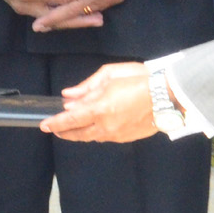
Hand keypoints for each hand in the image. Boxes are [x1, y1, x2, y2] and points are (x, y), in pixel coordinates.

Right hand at [0, 0, 96, 24]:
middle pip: (58, 9)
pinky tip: (74, 22)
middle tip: (101, 16)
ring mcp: (23, 8)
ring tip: (94, 21)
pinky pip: (45, 17)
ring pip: (53, 19)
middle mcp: (26, 3)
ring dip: (74, 21)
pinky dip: (60, 20)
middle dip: (81, 11)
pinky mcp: (23, 8)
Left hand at [39, 61, 157, 141]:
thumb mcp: (111, 74)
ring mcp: (116, 134)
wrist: (168, 96)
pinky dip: (97, 132)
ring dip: (81, 132)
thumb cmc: (140, 79)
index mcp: (99, 108)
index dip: (56, 123)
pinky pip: (106, 137)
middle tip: (56, 129)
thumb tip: (69, 96)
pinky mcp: (126, 138)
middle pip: (78, 134)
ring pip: (92, 137)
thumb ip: (88, 86)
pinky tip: (97, 126)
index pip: (70, 119)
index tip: (45, 125)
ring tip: (76, 126)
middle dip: (65, 132)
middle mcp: (105, 126)